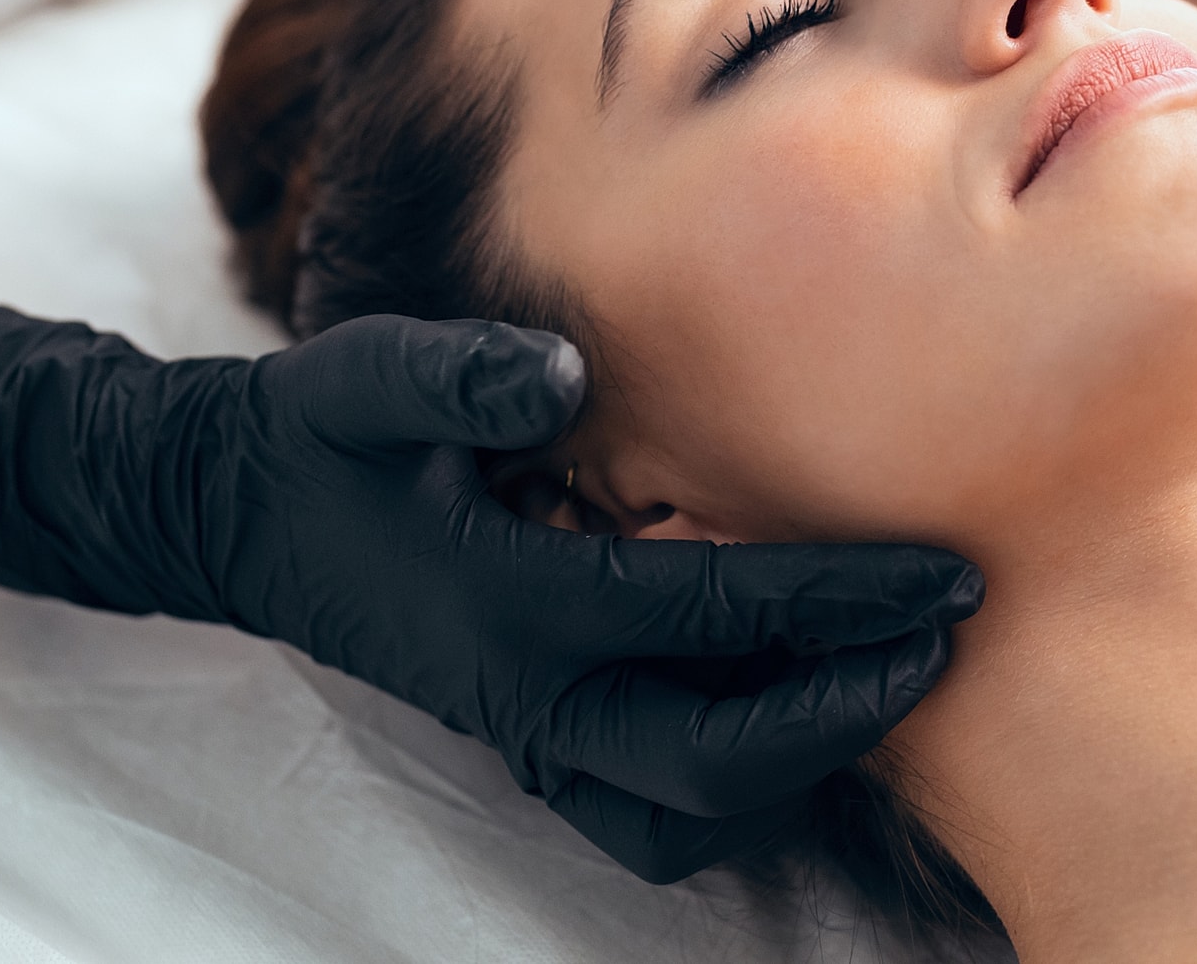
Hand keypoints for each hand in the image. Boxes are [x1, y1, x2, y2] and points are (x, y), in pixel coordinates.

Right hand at [0, 308, 982, 882]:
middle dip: (856, 701)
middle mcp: (527, 697)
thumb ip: (458, 373)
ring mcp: (528, 740)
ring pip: (691, 816)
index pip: (711, 617)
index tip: (947, 568)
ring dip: (805, 762)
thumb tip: (564, 375)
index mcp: (508, 602)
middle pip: (722, 757)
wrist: (242, 516)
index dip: (839, 597)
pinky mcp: (529, 750)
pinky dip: (736, 792)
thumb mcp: (366, 376)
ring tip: (897, 672)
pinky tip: (800, 710)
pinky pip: (648, 822)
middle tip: (953, 625)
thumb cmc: (323, 437)